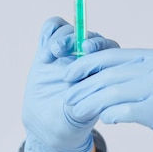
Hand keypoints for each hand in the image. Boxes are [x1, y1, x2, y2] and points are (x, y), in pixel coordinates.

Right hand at [22, 17, 118, 151]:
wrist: (48, 123)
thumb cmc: (71, 120)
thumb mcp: (83, 112)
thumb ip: (90, 98)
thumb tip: (99, 87)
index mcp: (105, 70)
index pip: (109, 48)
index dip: (99, 45)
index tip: (86, 51)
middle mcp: (89, 58)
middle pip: (88, 35)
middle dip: (74, 39)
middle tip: (60, 51)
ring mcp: (69, 52)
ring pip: (70, 31)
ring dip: (59, 39)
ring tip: (49, 56)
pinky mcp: (50, 49)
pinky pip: (52, 28)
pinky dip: (48, 32)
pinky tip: (44, 52)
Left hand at [63, 48, 152, 151]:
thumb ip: (144, 79)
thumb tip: (107, 80)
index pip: (117, 55)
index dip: (88, 63)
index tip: (70, 74)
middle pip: (113, 72)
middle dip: (85, 85)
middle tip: (67, 97)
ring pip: (117, 90)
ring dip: (92, 102)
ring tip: (77, 111)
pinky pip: (129, 110)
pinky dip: (113, 114)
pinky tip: (106, 120)